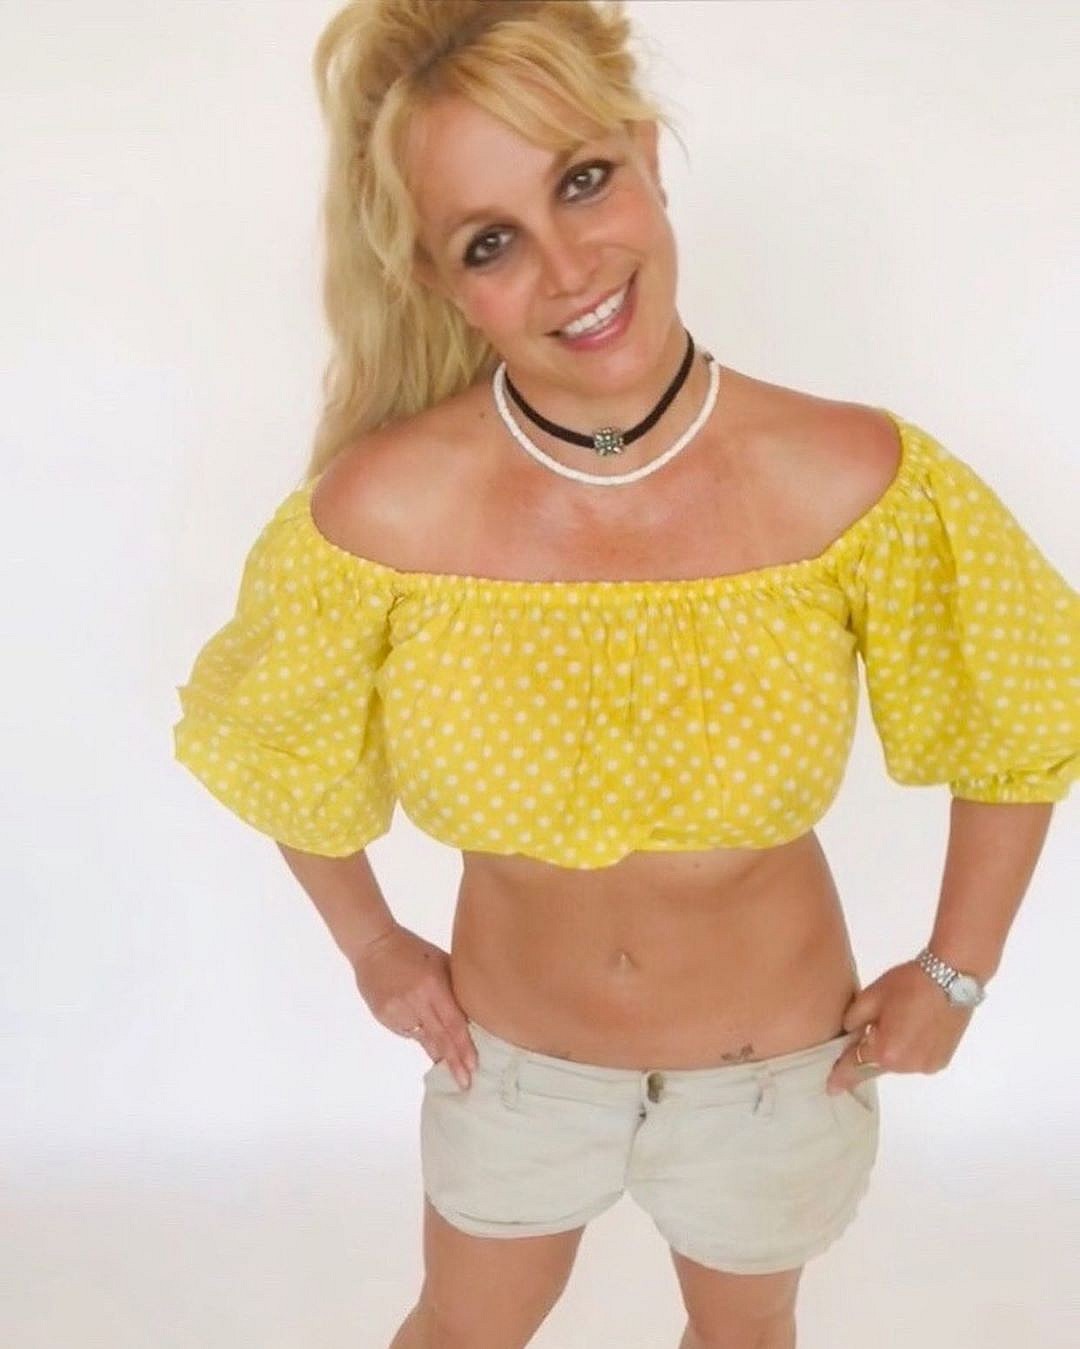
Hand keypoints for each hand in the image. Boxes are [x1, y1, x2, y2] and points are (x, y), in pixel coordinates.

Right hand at [351, 924, 478, 1090]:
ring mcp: (397, 1011)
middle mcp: (415, 1001)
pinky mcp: (384, 1016)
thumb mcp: (440, 962)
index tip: (473, 1066)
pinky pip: (407, 1031)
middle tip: (465, 1083)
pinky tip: (417, 1021)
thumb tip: (471, 1018)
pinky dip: (416, 1031)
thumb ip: (454, 989)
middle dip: (454, 1063)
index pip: (453, 1023)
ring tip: (449, 1066)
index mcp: (433, 985)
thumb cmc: (414, 950)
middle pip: (439, 1038)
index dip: (464, 1047)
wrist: (373, 944)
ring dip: (436, 1051)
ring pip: (422, 1038)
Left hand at [825, 959, 975, 1094]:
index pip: (856, 1067)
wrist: (951, 978)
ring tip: (898, 1022)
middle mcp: (907, 1066)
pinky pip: (916, 1060)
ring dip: (891, 1051)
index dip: (842, 1077)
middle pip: (877, 1066)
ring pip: (898, 1063)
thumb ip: (853, 1019)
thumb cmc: (908, 984)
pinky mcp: (942, 1061)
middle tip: (870, 1029)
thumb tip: (849, 1033)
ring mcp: (927, 1066)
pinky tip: (913, 1028)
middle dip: (869, 1053)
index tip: (831, 1088)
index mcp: (886, 1052)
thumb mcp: (871, 996)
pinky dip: (909, 1050)